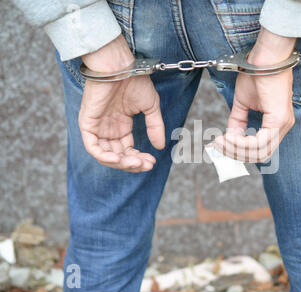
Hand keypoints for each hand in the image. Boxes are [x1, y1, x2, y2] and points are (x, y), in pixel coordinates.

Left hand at [79, 35, 164, 172]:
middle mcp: (108, 129)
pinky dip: (104, 157)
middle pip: (117, 156)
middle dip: (132, 163)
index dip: (139, 158)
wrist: (119, 66)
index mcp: (120, 126)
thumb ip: (155, 127)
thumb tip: (160, 147)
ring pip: (105, 155)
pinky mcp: (87, 124)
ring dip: (120, 163)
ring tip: (135, 163)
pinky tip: (118, 159)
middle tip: (145, 164)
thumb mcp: (150, 107)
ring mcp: (97, 127)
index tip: (152, 161)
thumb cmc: (134, 80)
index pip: (127, 150)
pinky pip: (92, 147)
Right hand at [214, 26, 296, 162]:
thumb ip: (238, 122)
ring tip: (222, 141)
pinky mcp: (278, 120)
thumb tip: (229, 137)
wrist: (264, 57)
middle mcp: (283, 126)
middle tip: (219, 145)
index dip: (240, 151)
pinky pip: (259, 142)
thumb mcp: (243, 103)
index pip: (261, 149)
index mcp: (276, 123)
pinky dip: (242, 143)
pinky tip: (230, 137)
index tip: (221, 144)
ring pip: (260, 152)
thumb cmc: (257, 73)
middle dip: (237, 153)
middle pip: (261, 155)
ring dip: (237, 149)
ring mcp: (282, 124)